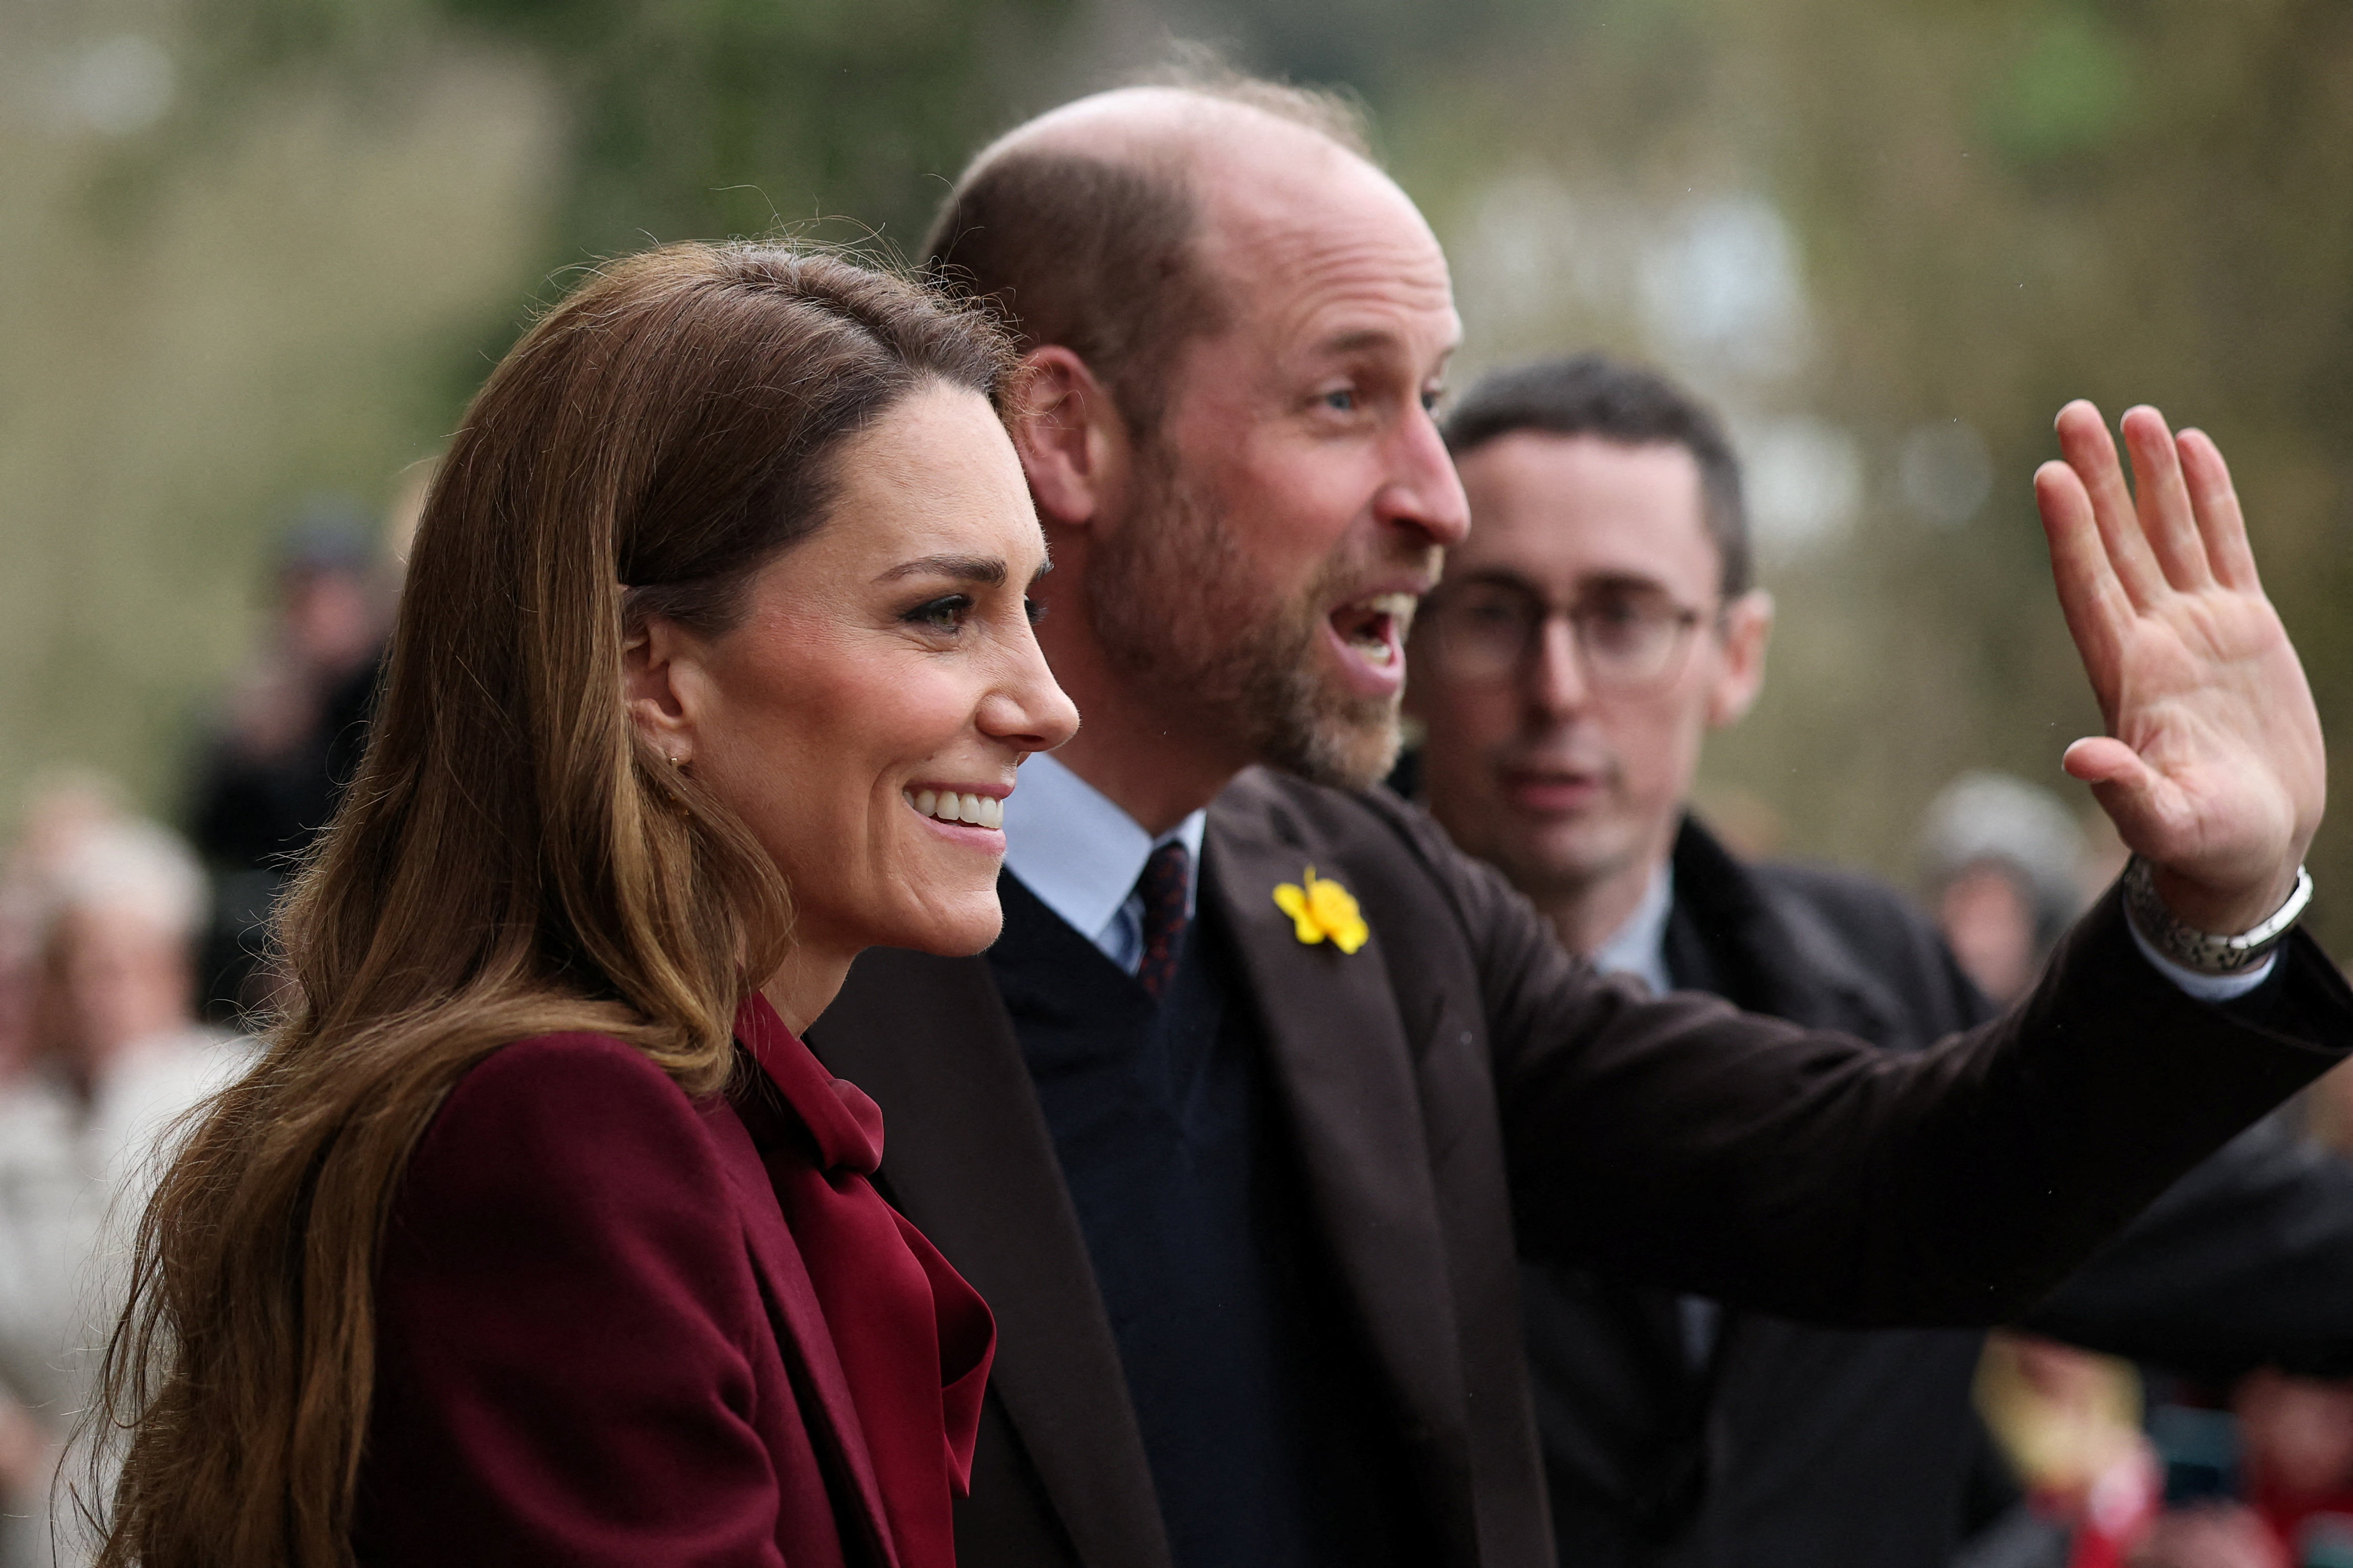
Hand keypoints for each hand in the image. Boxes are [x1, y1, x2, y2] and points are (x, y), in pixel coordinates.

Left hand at [2035, 401, 2323, 934]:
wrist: (2250, 848)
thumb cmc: (2205, 846)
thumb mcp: (2167, 824)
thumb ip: (2125, 793)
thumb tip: (2079, 760)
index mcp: (2127, 679)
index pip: (2089, 589)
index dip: (2070, 533)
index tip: (2049, 476)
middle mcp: (2154, 640)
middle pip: (2117, 543)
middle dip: (2098, 479)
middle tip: (2073, 412)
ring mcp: (2197, 629)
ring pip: (2168, 534)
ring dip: (2149, 476)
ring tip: (2135, 414)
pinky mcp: (2244, 628)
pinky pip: (2224, 547)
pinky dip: (2209, 499)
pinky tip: (2193, 449)